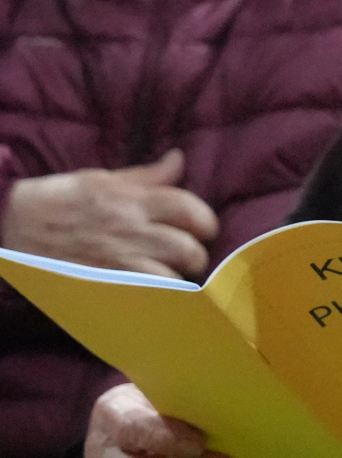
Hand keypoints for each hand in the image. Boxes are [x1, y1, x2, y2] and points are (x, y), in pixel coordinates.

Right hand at [3, 149, 218, 278]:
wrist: (9, 225)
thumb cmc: (58, 199)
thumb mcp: (102, 178)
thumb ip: (147, 175)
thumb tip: (179, 159)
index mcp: (133, 199)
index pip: (192, 210)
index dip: (206, 223)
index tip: (203, 230)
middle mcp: (131, 230)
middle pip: (190, 250)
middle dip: (196, 256)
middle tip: (188, 258)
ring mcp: (118, 261)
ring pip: (173, 279)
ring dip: (179, 281)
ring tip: (173, 279)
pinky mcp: (104, 285)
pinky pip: (146, 297)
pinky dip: (158, 299)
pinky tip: (156, 296)